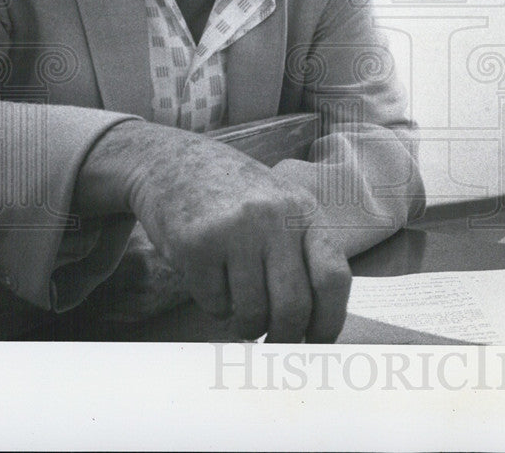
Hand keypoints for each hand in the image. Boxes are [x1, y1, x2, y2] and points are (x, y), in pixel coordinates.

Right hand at [77, 121, 351, 341]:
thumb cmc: (235, 196)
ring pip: (252, 312)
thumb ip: (303, 252)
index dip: (329, 320)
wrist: (172, 162)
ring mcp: (235, 230)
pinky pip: (215, 305)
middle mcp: (274, 218)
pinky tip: (212, 282)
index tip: (318, 342)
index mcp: (304, 212)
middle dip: (284, 336)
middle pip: (293, 306)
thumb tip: (317, 323)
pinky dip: (216, 308)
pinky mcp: (196, 245)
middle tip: (274, 340)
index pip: (333, 277)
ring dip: (247, 325)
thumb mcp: (281, 207)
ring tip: (240, 308)